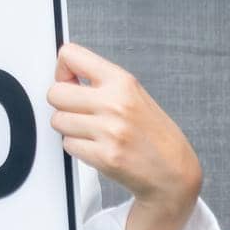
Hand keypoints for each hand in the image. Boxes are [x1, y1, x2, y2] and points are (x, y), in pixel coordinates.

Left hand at [47, 41, 202, 229]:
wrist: (176, 176)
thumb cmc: (147, 132)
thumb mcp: (131, 96)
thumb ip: (97, 80)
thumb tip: (56, 66)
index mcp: (123, 80)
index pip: (68, 53)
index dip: (61, 67)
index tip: (68, 78)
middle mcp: (116, 102)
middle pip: (53, 90)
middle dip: (60, 103)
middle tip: (81, 116)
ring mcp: (109, 131)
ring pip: (56, 119)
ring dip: (66, 128)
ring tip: (92, 136)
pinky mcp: (103, 157)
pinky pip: (65, 144)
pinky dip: (73, 148)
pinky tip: (96, 153)